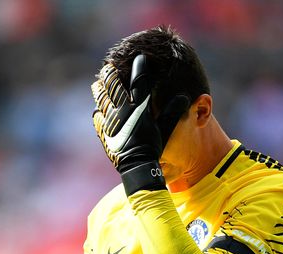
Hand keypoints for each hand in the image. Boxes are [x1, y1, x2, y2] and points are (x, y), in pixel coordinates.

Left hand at [91, 54, 188, 195]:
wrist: (138, 166)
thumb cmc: (154, 147)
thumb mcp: (166, 129)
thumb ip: (173, 112)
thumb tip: (185, 97)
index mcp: (139, 107)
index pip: (139, 80)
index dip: (139, 66)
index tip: (139, 57)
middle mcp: (122, 110)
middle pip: (113, 85)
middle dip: (110, 74)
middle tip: (108, 67)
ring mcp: (110, 121)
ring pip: (101, 99)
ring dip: (100, 89)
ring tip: (98, 84)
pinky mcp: (104, 133)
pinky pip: (98, 117)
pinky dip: (98, 112)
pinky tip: (98, 110)